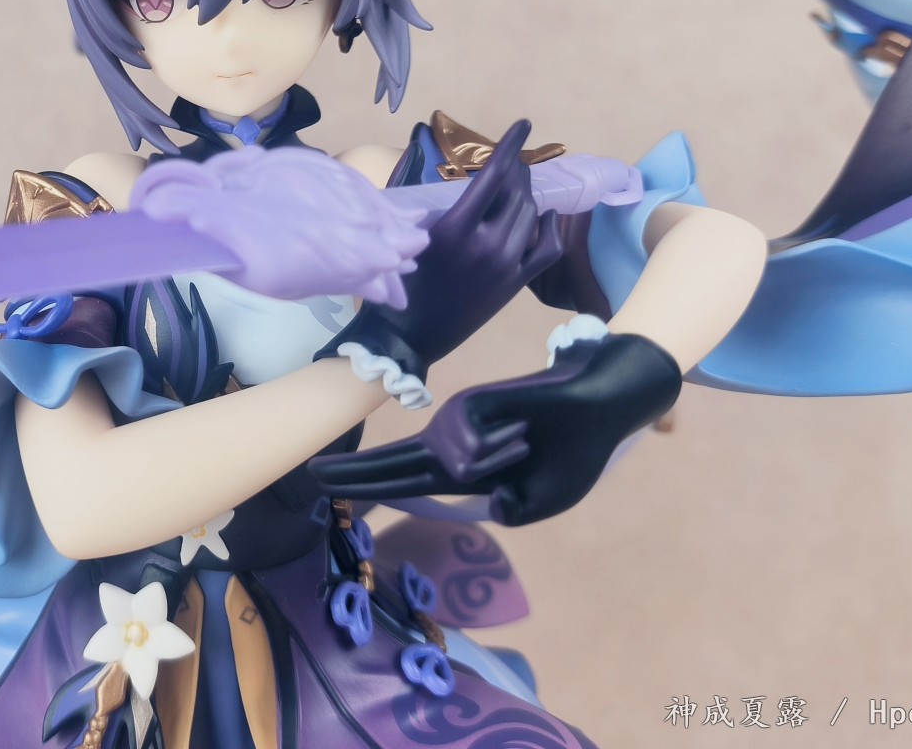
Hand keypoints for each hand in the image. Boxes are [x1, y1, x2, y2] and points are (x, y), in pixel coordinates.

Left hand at [310, 332, 681, 524]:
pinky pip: (465, 440)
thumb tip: (485, 500)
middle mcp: (454, 445)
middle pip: (393, 465)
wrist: (602, 403)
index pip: (404, 482)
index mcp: (464, 470)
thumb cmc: (573, 449)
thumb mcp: (540, 501)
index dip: (369, 486)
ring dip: (463, 466)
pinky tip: (518, 433)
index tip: (329, 488)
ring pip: (440, 461)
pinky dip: (490, 447)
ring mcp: (459, 422)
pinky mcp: (471, 401)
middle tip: (309, 475)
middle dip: (352, 473)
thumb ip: (510, 509)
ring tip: (492, 449)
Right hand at [316, 119, 563, 382]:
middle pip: (515, 192)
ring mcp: (505, 265)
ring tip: (518, 183)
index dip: (511, 145)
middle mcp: (486, 244)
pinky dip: (547, 228)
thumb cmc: (398, 281)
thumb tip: (455, 171)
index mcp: (455, 228)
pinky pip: (545, 250)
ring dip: (526, 193)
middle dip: (516, 168)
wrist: (408, 334)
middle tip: (512, 158)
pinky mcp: (515, 284)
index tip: (523, 123)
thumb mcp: (411, 235)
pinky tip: (543, 215)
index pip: (494, 175)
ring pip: (529, 216)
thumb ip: (436, 204)